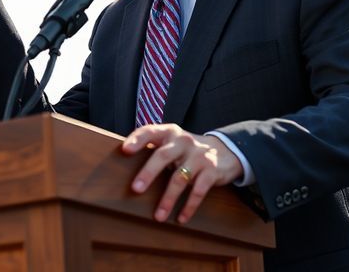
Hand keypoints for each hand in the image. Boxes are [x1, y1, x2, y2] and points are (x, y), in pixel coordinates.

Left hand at [122, 124, 242, 223]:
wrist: (225, 150)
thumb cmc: (187, 150)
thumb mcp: (172, 143)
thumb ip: (155, 149)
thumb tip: (123, 166)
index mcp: (169, 133)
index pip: (150, 131)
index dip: (137, 139)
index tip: (125, 150)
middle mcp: (183, 141)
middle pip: (163, 156)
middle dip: (149, 172)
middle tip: (136, 189)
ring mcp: (199, 155)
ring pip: (180, 178)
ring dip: (168, 199)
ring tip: (158, 216)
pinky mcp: (212, 170)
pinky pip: (198, 190)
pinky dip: (189, 206)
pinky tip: (181, 218)